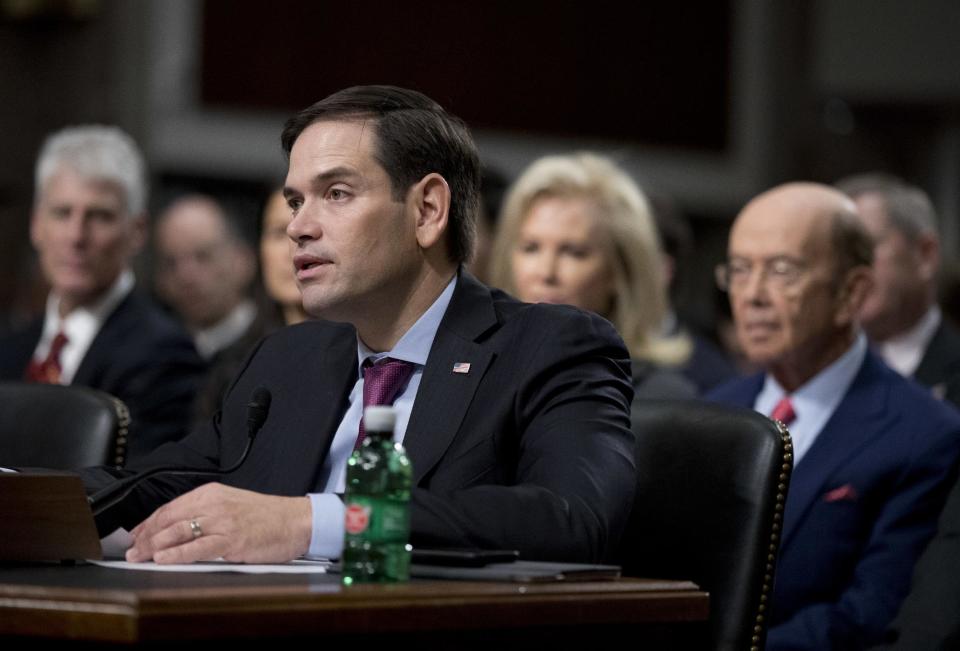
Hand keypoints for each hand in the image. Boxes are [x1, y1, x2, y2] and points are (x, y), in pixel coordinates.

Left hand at [125, 483, 311, 563]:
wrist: (296, 521)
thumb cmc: (267, 517)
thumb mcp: (232, 506)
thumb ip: (206, 514)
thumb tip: (176, 530)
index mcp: (212, 493)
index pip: (170, 507)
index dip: (148, 523)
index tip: (136, 536)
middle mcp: (214, 504)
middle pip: (169, 519)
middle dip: (145, 536)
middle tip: (132, 551)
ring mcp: (223, 521)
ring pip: (178, 531)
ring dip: (154, 545)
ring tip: (140, 556)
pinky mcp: (231, 540)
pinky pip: (197, 547)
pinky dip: (177, 554)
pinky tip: (163, 559)